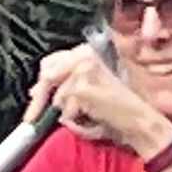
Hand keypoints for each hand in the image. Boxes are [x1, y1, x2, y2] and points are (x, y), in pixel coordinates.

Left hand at [35, 41, 170, 154]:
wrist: (139, 120)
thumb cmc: (118, 108)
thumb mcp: (91, 87)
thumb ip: (66, 83)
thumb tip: (36, 91)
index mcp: (86, 51)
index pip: (50, 61)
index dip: (42, 80)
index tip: (34, 95)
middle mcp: (84, 55)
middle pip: (46, 75)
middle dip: (39, 98)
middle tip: (33, 117)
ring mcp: (82, 70)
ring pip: (57, 97)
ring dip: (67, 111)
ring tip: (89, 115)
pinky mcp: (81, 89)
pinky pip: (64, 110)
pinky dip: (75, 120)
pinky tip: (93, 118)